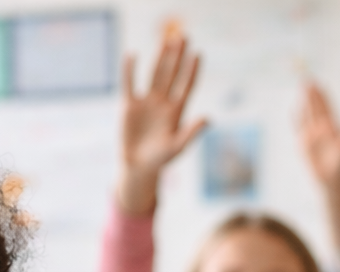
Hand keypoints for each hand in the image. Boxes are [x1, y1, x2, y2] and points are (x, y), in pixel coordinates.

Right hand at [117, 34, 206, 215]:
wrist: (138, 167)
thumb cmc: (160, 160)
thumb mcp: (178, 146)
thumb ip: (192, 132)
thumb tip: (209, 118)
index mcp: (176, 111)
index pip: (186, 85)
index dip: (192, 70)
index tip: (198, 54)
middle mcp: (163, 102)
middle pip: (171, 74)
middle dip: (177, 56)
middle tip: (183, 36)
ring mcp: (146, 102)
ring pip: (154, 74)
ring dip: (160, 57)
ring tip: (166, 38)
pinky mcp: (129, 106)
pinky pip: (130, 84)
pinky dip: (130, 70)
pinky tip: (132, 55)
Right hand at [299, 81, 339, 190]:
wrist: (330, 177)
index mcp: (333, 126)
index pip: (327, 107)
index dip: (323, 95)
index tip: (320, 83)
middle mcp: (322, 127)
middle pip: (316, 107)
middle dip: (312, 94)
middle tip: (308, 79)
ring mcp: (312, 134)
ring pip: (307, 114)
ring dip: (304, 102)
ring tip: (302, 88)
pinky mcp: (303, 142)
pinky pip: (298, 127)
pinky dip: (296, 118)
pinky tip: (294, 108)